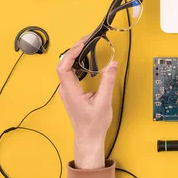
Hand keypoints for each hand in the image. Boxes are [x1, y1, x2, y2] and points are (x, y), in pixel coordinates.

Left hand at [57, 37, 118, 168]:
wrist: (88, 137)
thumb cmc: (94, 123)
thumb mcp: (104, 102)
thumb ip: (108, 82)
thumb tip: (113, 64)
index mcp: (70, 91)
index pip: (63, 67)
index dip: (71, 54)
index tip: (82, 44)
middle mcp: (66, 89)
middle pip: (64, 64)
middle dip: (75, 50)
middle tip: (88, 39)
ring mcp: (68, 91)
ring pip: (67, 68)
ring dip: (76, 55)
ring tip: (87, 45)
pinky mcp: (72, 92)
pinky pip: (71, 73)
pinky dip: (78, 63)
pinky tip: (87, 59)